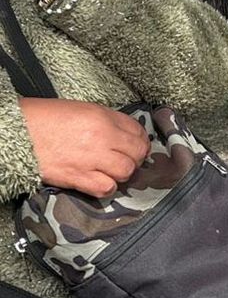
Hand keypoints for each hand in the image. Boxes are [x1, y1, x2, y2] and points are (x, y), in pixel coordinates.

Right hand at [19, 98, 150, 197]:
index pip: (137, 131)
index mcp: (102, 117)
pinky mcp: (76, 177)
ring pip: (126, 171)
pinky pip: (105, 188)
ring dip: (122, 173)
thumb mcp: (81, 109)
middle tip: (128, 159)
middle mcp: (100, 137)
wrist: (15, 132)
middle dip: (136, 157)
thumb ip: (108, 120)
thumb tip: (127, 133)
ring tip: (112, 170)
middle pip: (137, 153)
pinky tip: (101, 181)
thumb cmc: (44, 119)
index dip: (141, 139)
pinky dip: (107, 187)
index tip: (137, 145)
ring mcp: (89, 159)